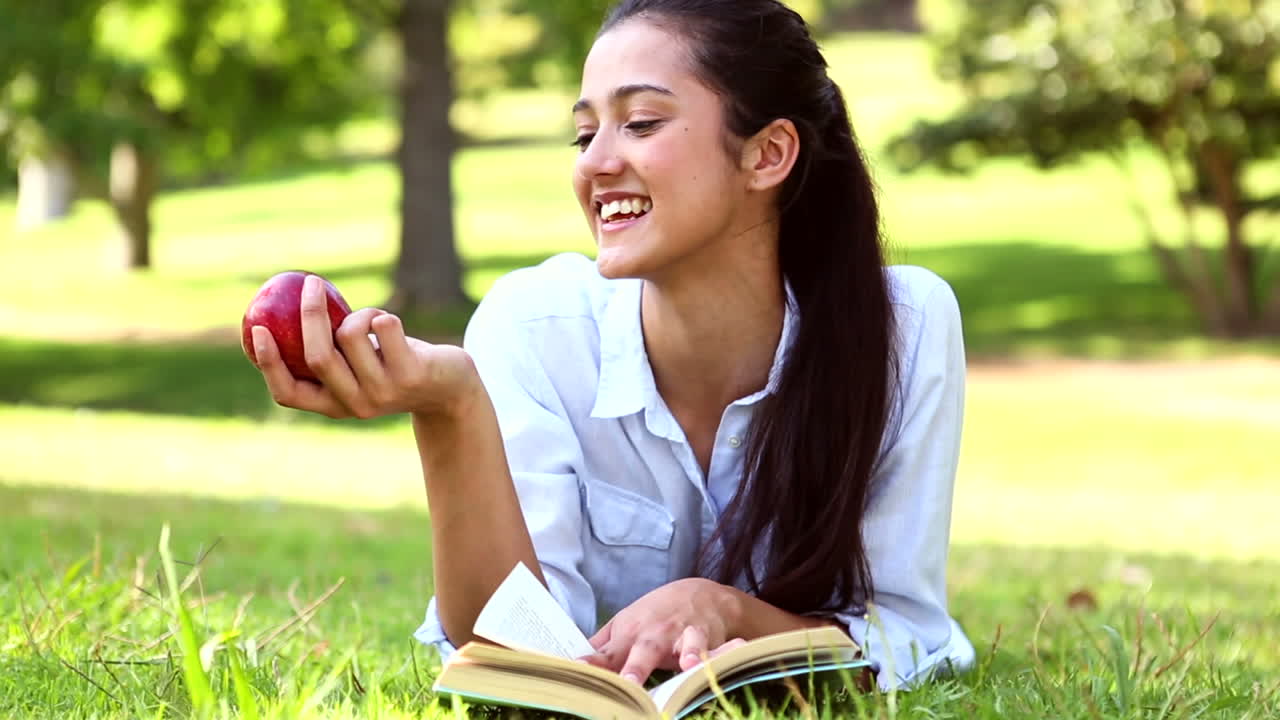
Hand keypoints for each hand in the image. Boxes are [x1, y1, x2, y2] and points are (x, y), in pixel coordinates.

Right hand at [252, 275, 478, 419]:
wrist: (450, 387)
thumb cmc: (393, 365)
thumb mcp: (357, 364)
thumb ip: (328, 348)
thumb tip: (284, 307)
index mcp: (332, 406)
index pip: (288, 393)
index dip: (268, 363)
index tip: (258, 329)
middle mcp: (355, 405)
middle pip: (318, 356)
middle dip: (311, 314)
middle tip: (309, 284)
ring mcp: (383, 393)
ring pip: (351, 335)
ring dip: (359, 313)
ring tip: (374, 320)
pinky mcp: (410, 375)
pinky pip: (383, 326)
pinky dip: (383, 315)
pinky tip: (393, 327)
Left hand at [582, 578, 746, 684]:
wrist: (702, 594)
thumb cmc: (657, 614)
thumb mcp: (626, 623)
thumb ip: (602, 646)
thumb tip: (573, 663)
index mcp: (630, 633)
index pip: (609, 652)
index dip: (594, 662)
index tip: (577, 669)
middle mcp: (656, 634)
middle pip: (645, 650)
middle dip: (636, 666)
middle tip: (627, 681)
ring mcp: (682, 635)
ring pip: (684, 645)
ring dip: (685, 654)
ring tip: (685, 665)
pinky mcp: (708, 638)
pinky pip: (714, 648)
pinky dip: (715, 654)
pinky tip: (712, 662)